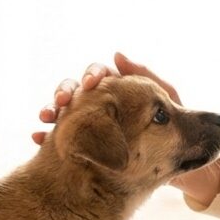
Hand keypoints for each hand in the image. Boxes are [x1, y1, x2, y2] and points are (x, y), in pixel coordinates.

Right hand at [30, 52, 179, 144]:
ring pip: (64, 113)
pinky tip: (38, 138)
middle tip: (62, 102)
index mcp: (117, 90)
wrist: (181, 164)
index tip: (90, 84)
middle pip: (75, 91)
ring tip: (46, 118)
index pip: (98, 76)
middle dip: (65, 92)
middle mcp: (101, 104)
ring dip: (53, 111)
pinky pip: (61, 140)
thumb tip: (117, 55)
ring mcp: (90, 126)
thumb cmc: (175, 127)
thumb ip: (145, 76)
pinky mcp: (83, 147)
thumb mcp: (166, 100)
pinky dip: (47, 137)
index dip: (91, 76)